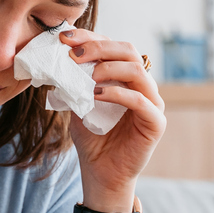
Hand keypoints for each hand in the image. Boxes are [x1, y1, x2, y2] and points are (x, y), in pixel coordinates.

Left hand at [58, 27, 165, 208]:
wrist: (101, 174)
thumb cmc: (93, 139)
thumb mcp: (78, 104)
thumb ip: (75, 82)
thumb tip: (57, 57)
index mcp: (126, 77)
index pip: (112, 47)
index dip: (90, 38)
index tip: (64, 38)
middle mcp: (142, 86)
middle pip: (128, 51)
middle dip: (99, 47)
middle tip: (74, 53)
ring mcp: (152, 103)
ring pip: (137, 70)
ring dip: (109, 68)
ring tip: (87, 77)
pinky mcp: (155, 122)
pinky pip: (140, 100)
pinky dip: (117, 93)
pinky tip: (96, 95)